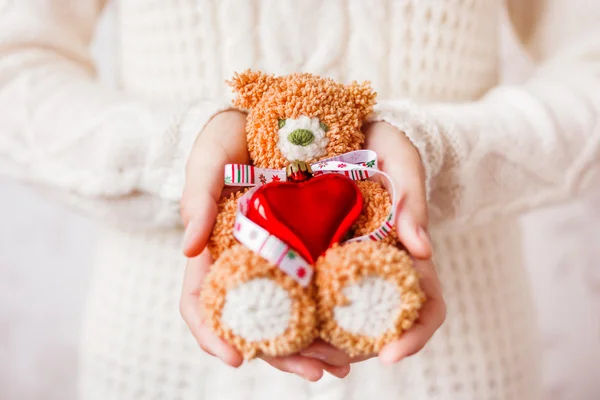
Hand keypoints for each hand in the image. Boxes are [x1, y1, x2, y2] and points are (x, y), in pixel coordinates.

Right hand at [179, 110, 350, 379]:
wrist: (274, 110)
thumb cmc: (230, 133)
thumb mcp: (210, 155)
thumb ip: (196, 196)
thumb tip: (188, 251)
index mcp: (215, 246)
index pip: (201, 301)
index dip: (212, 334)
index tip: (236, 359)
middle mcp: (247, 258)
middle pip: (255, 320)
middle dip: (282, 354)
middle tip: (319, 372)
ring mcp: (278, 254)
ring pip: (289, 313)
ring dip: (312, 344)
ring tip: (342, 364)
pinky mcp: (308, 244)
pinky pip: (317, 287)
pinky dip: (330, 313)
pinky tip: (353, 330)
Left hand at [303, 121, 445, 364]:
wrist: (348, 129)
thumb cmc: (385, 143)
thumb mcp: (402, 160)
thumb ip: (413, 198)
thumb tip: (422, 250)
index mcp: (404, 255)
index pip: (426, 307)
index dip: (415, 336)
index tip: (391, 355)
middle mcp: (374, 269)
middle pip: (374, 327)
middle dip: (352, 352)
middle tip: (327, 362)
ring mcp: (341, 265)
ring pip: (335, 320)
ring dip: (317, 344)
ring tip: (295, 353)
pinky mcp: (308, 255)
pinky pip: (302, 293)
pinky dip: (290, 313)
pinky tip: (269, 321)